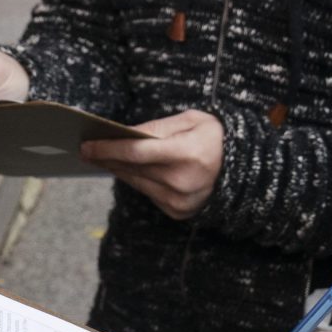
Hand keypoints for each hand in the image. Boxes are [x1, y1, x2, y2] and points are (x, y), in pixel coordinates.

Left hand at [81, 110, 222, 219]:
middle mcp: (180, 181)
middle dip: (107, 158)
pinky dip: (138, 180)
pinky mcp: (178, 211)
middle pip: (132, 169)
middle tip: (87, 150)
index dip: (108, 148)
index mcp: (186, 153)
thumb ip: (158, 127)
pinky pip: (149, 193)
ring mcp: (179, 200)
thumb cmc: (216, 138)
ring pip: (137, 183)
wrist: (243, 170)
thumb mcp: (192, 120)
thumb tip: (127, 133)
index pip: (136, 152)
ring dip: (119, 170)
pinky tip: (128, 170)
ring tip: (103, 158)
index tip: (87, 145)